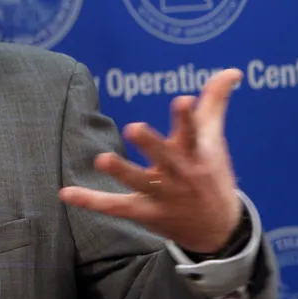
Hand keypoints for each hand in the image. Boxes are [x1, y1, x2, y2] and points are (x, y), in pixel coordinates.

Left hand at [60, 68, 243, 253]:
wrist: (217, 229)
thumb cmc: (211, 173)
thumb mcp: (213, 140)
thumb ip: (214, 102)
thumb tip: (232, 70)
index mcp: (196, 153)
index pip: (193, 133)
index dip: (187, 118)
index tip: (182, 100)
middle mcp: (179, 174)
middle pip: (165, 157)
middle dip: (152, 144)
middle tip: (134, 128)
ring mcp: (162, 196)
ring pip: (139, 183)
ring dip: (121, 171)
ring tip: (101, 158)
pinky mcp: (145, 212)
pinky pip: (115, 207)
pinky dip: (90, 201)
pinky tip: (65, 193)